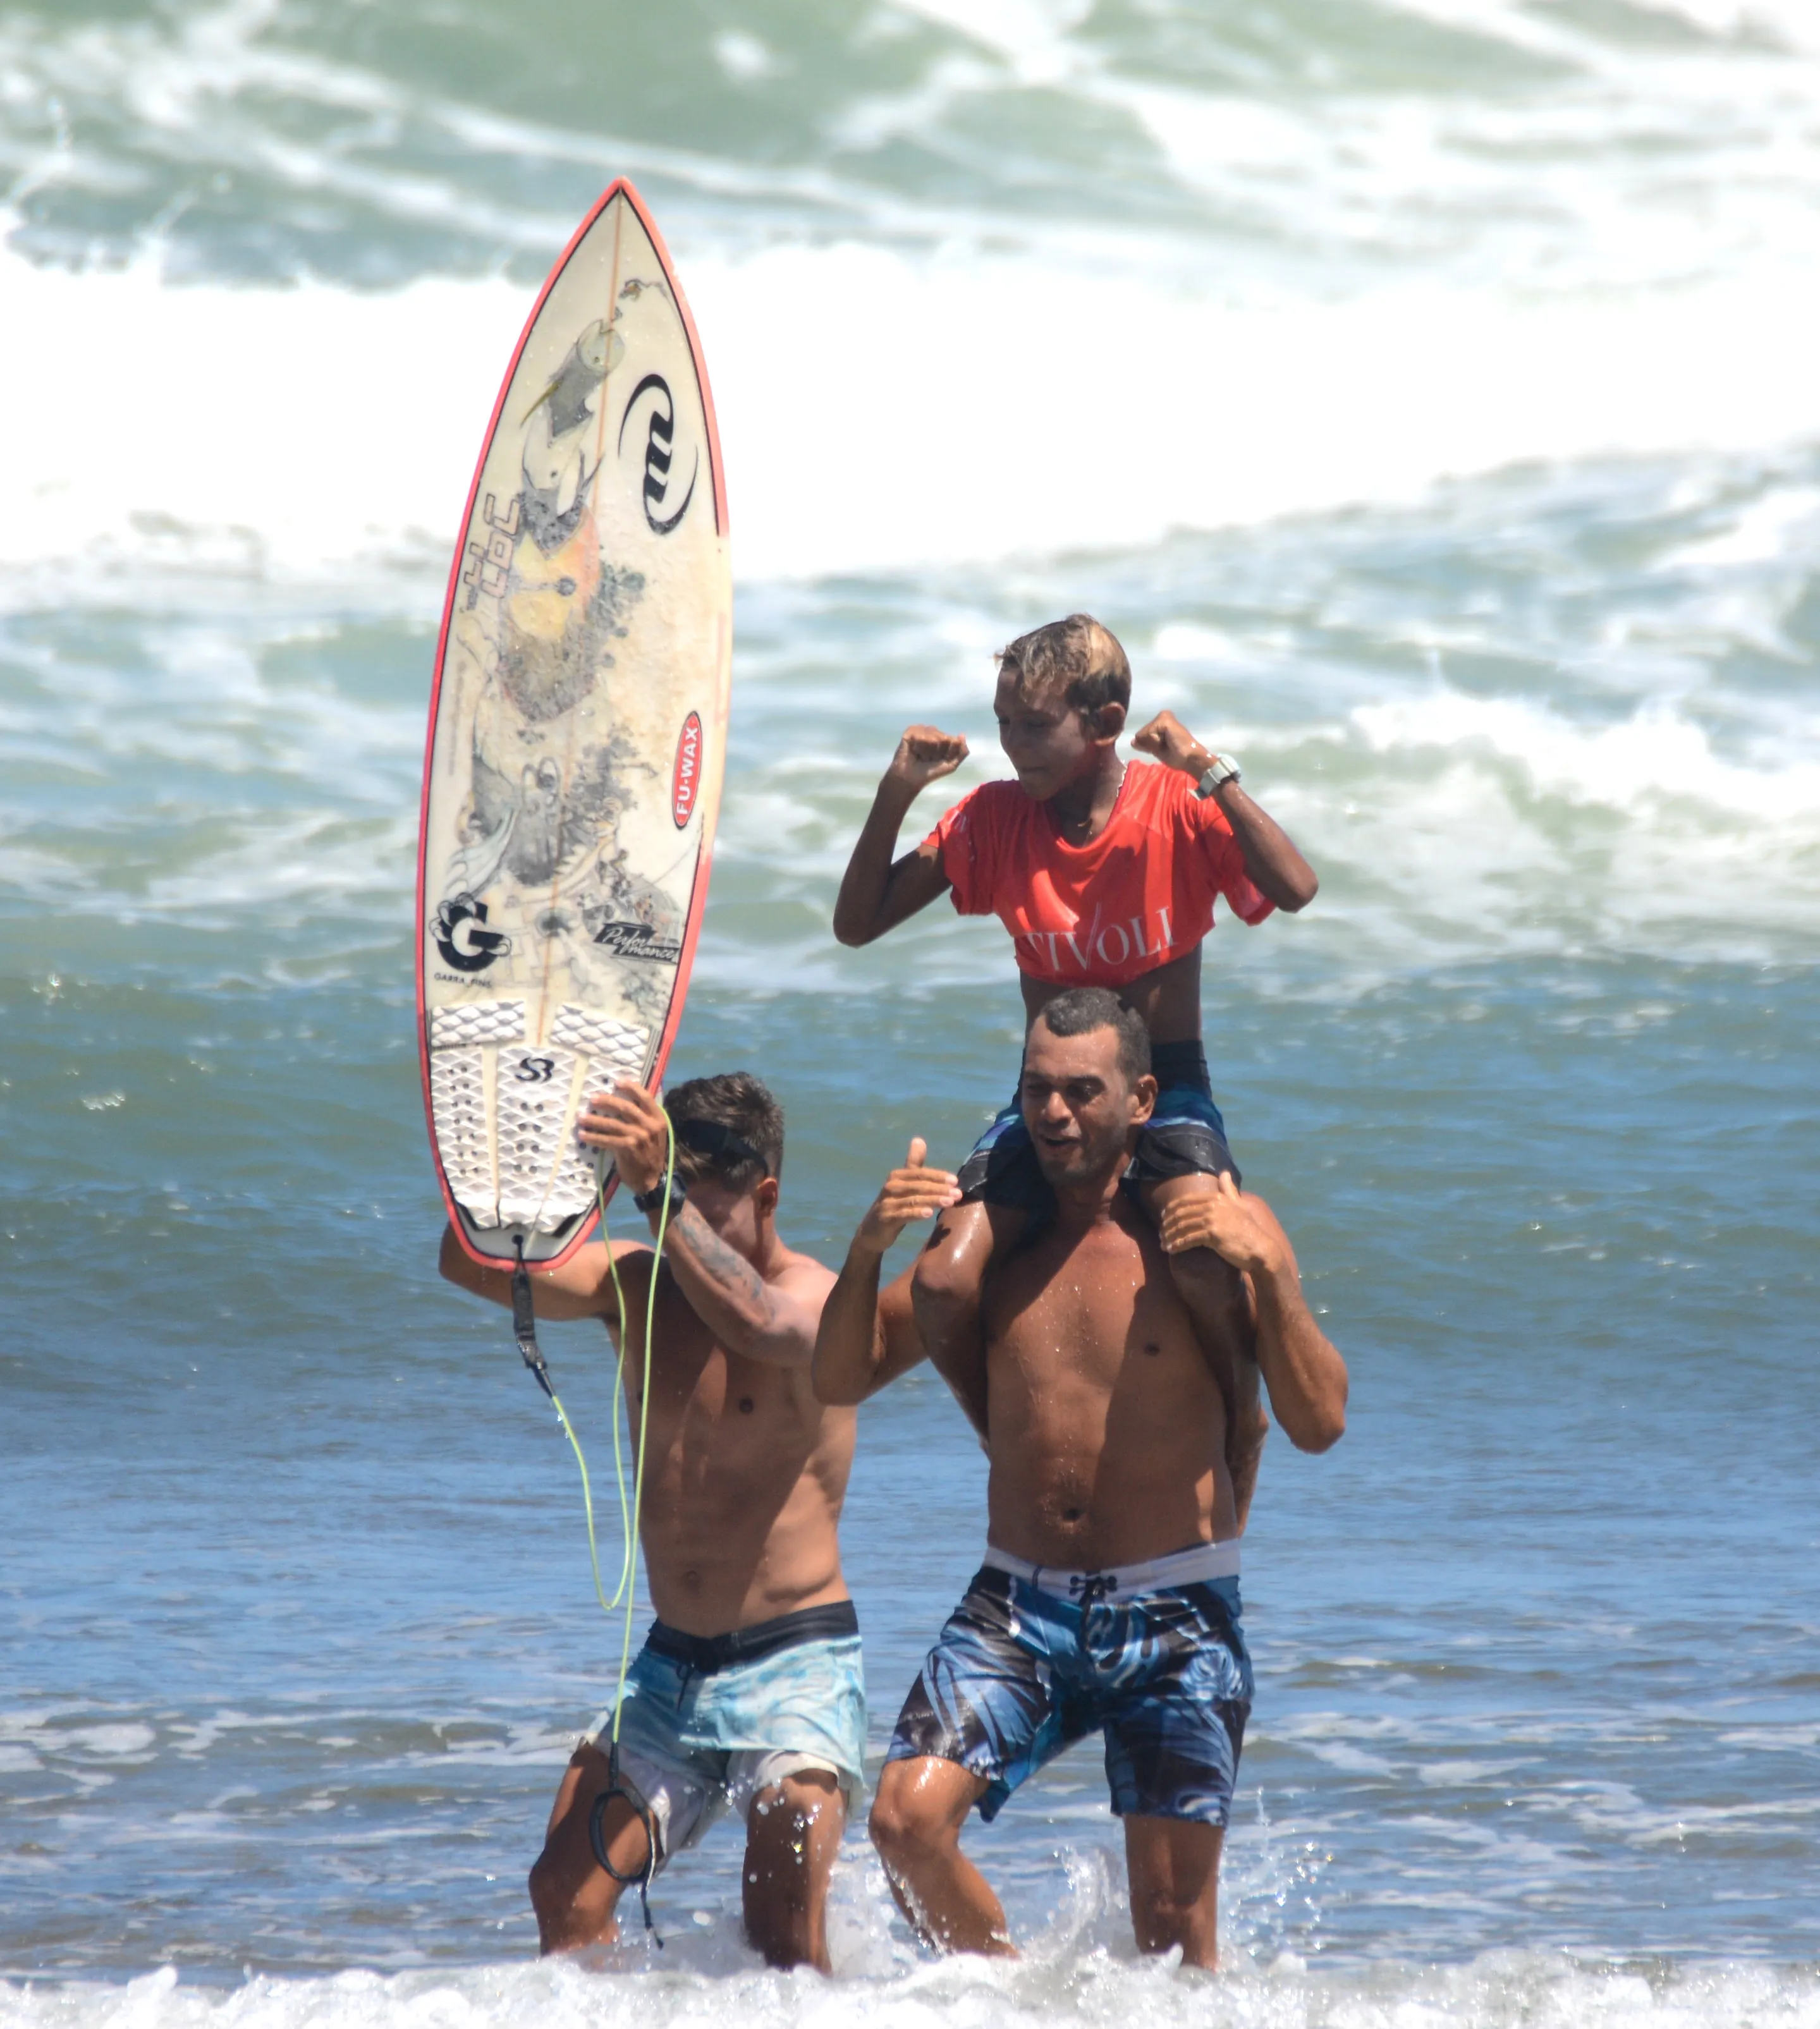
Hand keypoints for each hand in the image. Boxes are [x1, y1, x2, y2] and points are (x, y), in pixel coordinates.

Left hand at [576, 1081, 668, 1196]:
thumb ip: (644, 1119)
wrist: (652, 1179)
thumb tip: (623, 1103)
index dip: (631, 1088)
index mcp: (658, 1119)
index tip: (616, 1082)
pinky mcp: (628, 1148)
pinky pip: (607, 1139)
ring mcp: (639, 1136)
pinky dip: (593, 1137)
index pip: (645, 1097)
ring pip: (612, 1123)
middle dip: (606, 1101)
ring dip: (594, 1120)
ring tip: (581, 1117)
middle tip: (592, 1099)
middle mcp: (650, 1125)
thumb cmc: (650, 1154)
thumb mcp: (655, 1133)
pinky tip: (583, 1135)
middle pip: (625, 1107)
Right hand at [855, 1138, 961, 1255]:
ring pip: (914, 1199)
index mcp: (896, 1176)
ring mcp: (887, 1203)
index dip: (938, 1176)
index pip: (920, 1173)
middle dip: (940, 1189)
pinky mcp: (886, 1218)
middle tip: (958, 1194)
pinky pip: (904, 1214)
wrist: (872, 1230)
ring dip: (933, 1200)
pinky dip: (917, 1213)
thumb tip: (919, 1139)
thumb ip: (913, 1164)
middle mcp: (891, 1186)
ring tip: (949, 1202)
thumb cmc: (893, 1204)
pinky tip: (929, 1214)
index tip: (955, 1181)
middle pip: (919, 1185)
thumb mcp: (903, 1184)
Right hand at [885, 725, 968, 793]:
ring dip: (927, 751)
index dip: (947, 753)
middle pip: (943, 738)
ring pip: (932, 736)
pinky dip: (919, 747)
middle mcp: (933, 732)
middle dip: (937, 752)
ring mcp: (922, 730)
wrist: (911, 779)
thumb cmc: (930, 773)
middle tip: (928, 759)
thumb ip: (962, 752)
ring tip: (920, 756)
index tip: (939, 760)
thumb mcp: (951, 765)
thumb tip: (962, 735)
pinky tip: (913, 751)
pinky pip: (921, 735)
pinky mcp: (910, 731)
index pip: (953, 740)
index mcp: (943, 738)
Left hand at [1130, 710, 1209, 777]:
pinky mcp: (1165, 720)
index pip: (1142, 735)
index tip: (1165, 747)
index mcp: (1161, 721)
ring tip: (1169, 744)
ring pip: (1144, 734)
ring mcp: (1164, 716)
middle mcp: (1163, 715)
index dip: (1150, 745)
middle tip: (1167, 747)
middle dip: (1151, 744)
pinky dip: (1156, 742)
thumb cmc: (1176, 756)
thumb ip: (1145, 744)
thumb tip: (1132, 741)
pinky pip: (1149, 734)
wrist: (1190, 758)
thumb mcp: (1156, 750)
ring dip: (1154, 744)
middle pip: (1142, 733)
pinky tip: (1168, 742)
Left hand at [1158, 1173, 1290, 1277]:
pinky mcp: (1212, 1235)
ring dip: (1169, 1236)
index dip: (1171, 1209)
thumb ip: (1229, 1189)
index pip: (1186, 1201)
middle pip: (1181, 1214)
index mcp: (1217, 1197)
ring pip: (1182, 1227)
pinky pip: (1188, 1239)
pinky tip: (1171, 1250)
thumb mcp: (1240, 1205)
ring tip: (1163, 1244)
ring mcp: (1212, 1219)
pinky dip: (1177, 1245)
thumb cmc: (1249, 1229)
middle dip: (1167, 1224)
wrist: (1260, 1248)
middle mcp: (1213, 1205)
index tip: (1163, 1218)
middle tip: (1160, 1234)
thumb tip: (1224, 1173)